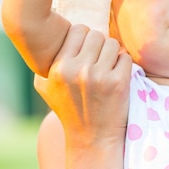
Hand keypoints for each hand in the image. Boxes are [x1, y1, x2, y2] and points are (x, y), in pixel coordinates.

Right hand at [34, 24, 131, 147]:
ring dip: (112, 53)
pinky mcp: (118, 83)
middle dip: (99, 45)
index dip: (84, 37)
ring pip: (112, 44)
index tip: (85, 51)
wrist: (91, 138)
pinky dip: (123, 64)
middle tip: (98, 60)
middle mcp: (78, 70)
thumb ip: (42, 60)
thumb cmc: (68, 108)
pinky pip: (125, 57)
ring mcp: (99, 77)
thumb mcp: (45, 86)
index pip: (78, 30)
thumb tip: (46, 31)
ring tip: (106, 68)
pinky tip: (116, 76)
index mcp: (59, 68)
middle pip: (96, 35)